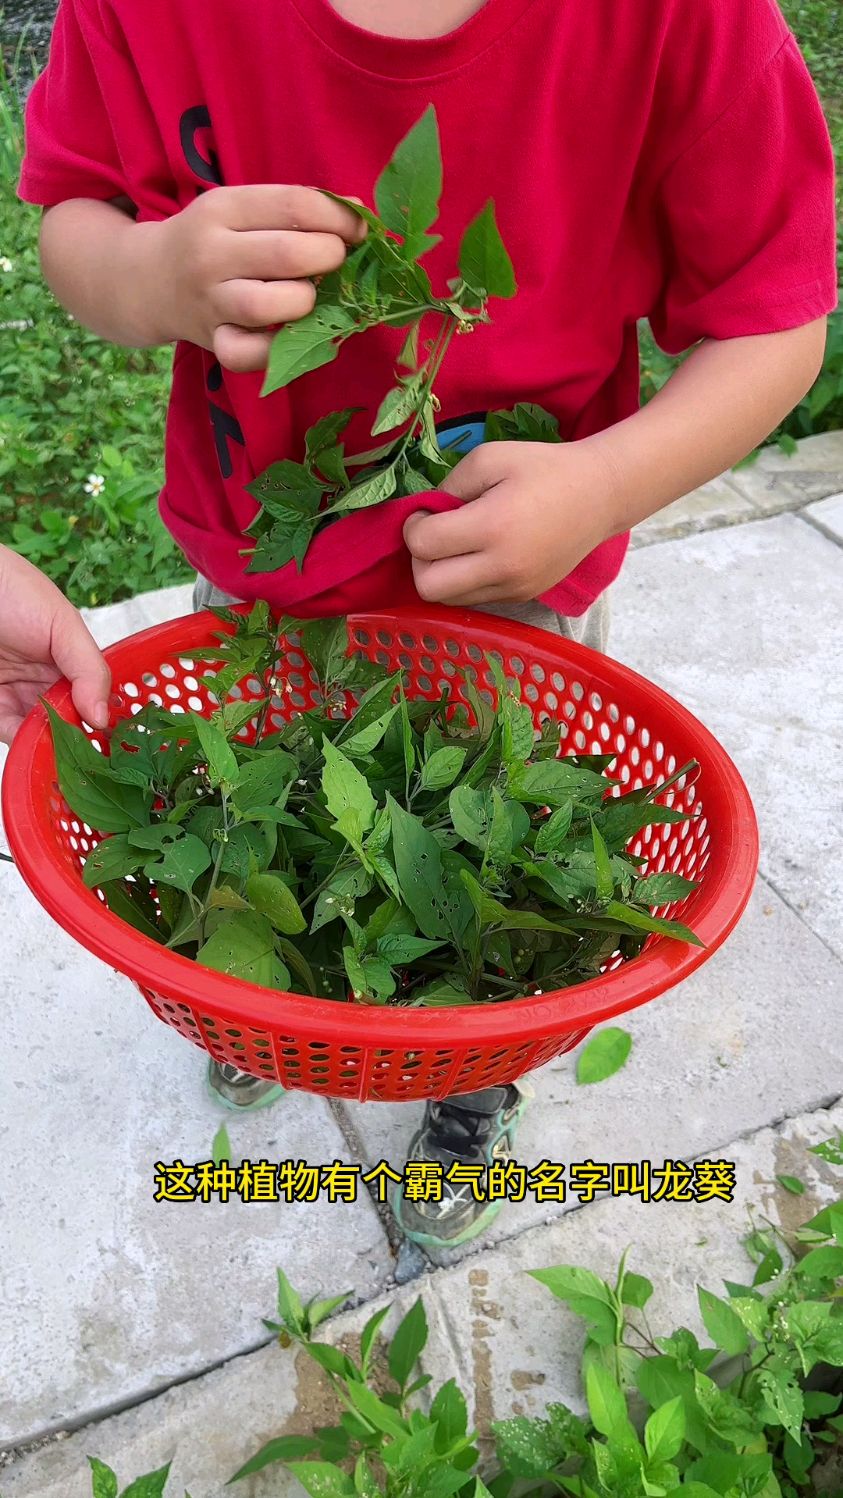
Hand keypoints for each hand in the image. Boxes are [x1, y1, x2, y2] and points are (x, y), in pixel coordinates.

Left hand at [0, 548, 110, 744]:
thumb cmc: (14, 590)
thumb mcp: (63, 624)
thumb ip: (89, 669)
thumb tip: (102, 717)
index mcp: (69, 662)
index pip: (94, 700)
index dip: (103, 720)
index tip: (115, 741)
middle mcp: (44, 682)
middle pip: (69, 722)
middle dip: (79, 740)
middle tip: (89, 755)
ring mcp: (16, 695)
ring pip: (41, 734)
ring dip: (52, 746)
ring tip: (63, 753)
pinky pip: (10, 732)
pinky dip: (24, 744)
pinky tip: (36, 745)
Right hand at [150, 185, 366, 371]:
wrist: (148, 279)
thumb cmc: (214, 240)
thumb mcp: (242, 208)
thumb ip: (295, 208)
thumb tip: (359, 212)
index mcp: (223, 208)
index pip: (295, 205)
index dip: (340, 218)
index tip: (358, 229)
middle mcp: (210, 253)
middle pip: (289, 254)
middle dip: (330, 258)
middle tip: (334, 262)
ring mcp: (209, 300)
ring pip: (268, 305)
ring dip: (305, 302)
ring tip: (307, 296)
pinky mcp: (211, 341)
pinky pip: (247, 355)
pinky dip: (274, 350)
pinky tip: (285, 334)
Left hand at [403, 439, 618, 605]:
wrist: (600, 496)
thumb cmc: (544, 468)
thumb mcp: (490, 458)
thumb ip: (449, 486)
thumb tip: (425, 514)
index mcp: (492, 526)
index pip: (423, 544)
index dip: (413, 526)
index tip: (427, 511)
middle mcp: (502, 567)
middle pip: (428, 587)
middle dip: (420, 560)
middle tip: (435, 535)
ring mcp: (514, 588)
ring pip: (448, 600)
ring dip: (440, 574)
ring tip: (457, 545)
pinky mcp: (522, 598)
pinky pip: (473, 599)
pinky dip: (464, 581)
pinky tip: (479, 555)